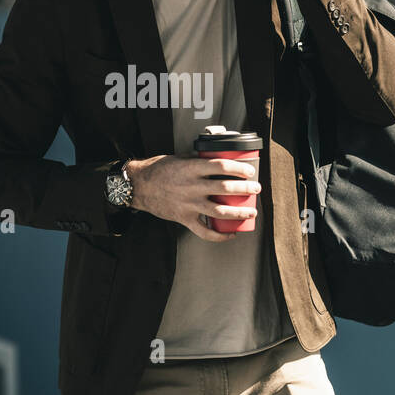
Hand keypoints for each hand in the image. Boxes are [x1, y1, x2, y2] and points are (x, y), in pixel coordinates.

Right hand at [127, 154, 260, 242]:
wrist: (139, 186)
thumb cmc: (158, 170)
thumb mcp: (180, 158)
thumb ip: (198, 160)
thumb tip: (218, 160)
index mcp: (191, 169)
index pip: (222, 167)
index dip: (239, 169)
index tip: (249, 171)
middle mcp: (192, 187)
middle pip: (225, 189)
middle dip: (246, 189)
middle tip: (255, 188)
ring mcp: (189, 205)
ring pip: (220, 212)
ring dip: (239, 212)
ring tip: (251, 211)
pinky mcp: (184, 218)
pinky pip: (205, 231)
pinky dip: (220, 236)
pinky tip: (230, 234)